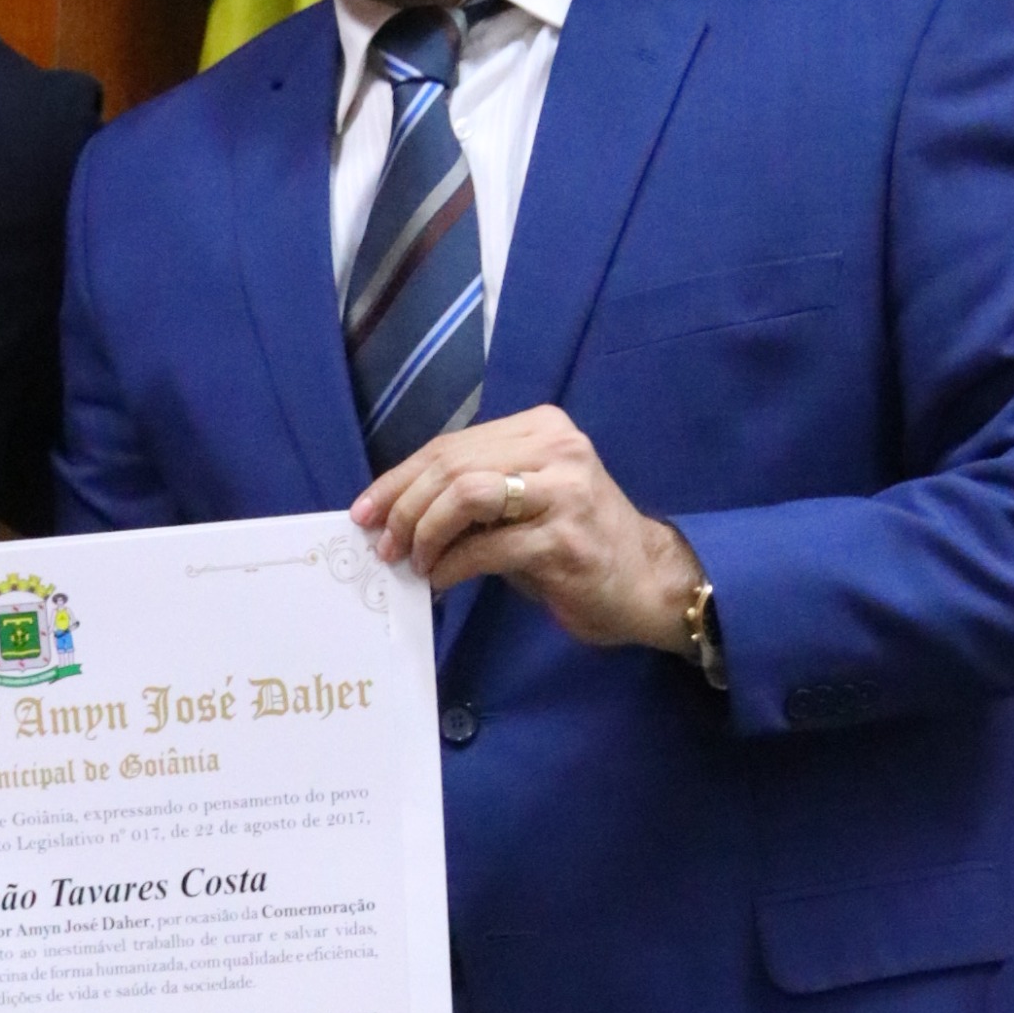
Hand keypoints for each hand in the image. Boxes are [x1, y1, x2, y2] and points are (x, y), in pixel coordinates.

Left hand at [355, 406, 701, 650]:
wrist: (648, 583)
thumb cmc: (576, 546)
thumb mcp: (525, 504)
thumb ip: (473, 495)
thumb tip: (397, 512)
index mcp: (540, 429)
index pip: (451, 445)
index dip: (399, 478)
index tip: (365, 511)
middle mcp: (555, 449)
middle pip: (451, 465)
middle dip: (404, 507)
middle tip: (383, 545)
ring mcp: (563, 492)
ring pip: (465, 494)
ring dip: (424, 532)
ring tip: (410, 562)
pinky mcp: (563, 540)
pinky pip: (485, 547)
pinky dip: (450, 566)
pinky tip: (438, 583)